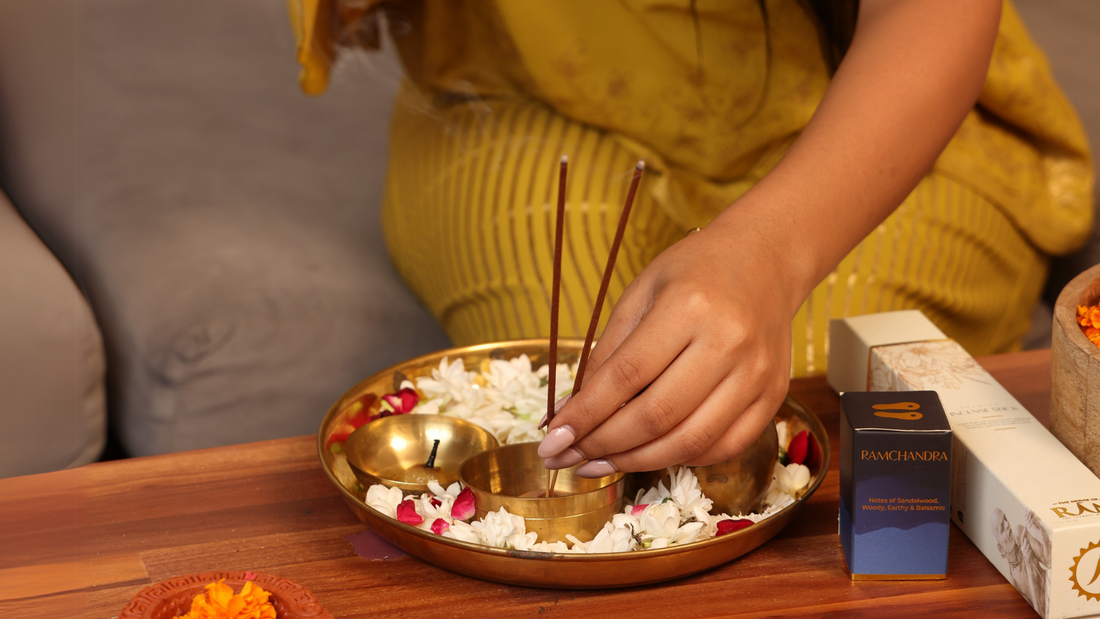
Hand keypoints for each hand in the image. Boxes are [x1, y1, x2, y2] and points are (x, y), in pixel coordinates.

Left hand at [538, 214, 803, 475]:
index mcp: (688, 306)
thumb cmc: (695, 271)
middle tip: (566, 459)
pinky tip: (648, 455)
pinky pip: (724, 447)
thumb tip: (569, 413)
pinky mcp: (774, 396)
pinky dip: (680, 459)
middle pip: (657, 416)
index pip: (626, 376)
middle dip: (603, 446)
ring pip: (689, 441)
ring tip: (598, 465)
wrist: (766, 259)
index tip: (551, 440)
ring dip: (635, 462)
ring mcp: (757, 374)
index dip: (585, 415)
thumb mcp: (641, 292)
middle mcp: (728, 343)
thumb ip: (607, 352)